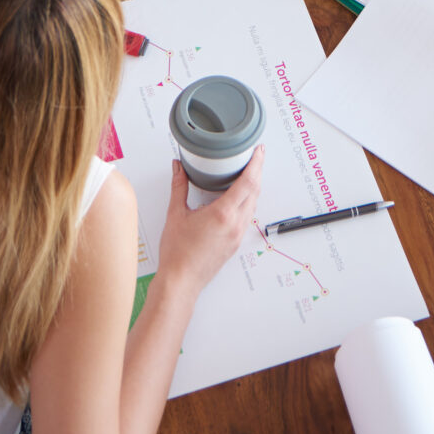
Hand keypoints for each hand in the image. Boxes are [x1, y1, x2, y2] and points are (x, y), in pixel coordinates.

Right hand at [155, 149, 264, 294]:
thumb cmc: (178, 253)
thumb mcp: (175, 214)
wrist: (181, 281)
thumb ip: (179, 187)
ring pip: (253, 205)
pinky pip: (247, 217)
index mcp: (223, 214)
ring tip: (247, 174)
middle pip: (255, 192)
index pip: (248, 183)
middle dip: (257, 172)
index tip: (258, 151)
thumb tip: (178, 168)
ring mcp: (237, 235)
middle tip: (255, 157)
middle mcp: (235, 225)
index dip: (256, 164)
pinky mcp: (235, 243)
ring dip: (253, 188)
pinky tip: (237, 199)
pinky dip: (247, 203)